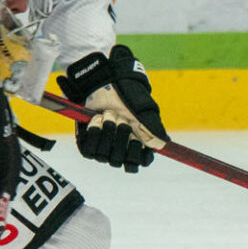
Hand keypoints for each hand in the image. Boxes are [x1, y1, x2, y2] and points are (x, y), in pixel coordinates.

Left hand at [58, 45, 168, 172]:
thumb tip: (161, 144)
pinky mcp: (87, 144)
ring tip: (110, 114)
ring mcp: (102, 148)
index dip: (136, 155)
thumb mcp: (146, 111)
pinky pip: (89, 149)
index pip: (136, 165)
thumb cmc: (129, 97)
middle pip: (119, 161)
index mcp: (135, 147)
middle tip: (123, 121)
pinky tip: (98, 118)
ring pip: (103, 156)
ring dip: (108, 133)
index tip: (138, 140)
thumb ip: (154, 128)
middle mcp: (118, 151)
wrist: (106, 83)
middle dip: (121, 139)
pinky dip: (95, 132)